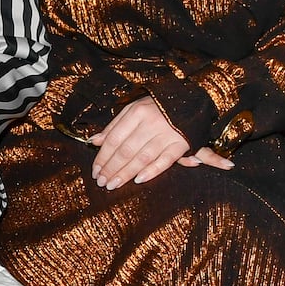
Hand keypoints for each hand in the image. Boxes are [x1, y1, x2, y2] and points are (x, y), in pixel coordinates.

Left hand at [89, 97, 233, 188]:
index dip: (103, 156)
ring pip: (142, 157)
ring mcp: (167, 134)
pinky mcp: (182, 143)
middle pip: (126, 150)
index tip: (95, 170)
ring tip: (113, 184)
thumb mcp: (133, 109)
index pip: (114, 138)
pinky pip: (165, 160)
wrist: (190, 101)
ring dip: (126, 173)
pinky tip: (139, 180)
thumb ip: (114, 126)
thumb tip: (94, 142)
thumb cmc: (156, 107)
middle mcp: (151, 123)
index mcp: (136, 113)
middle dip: (111, 168)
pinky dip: (152, 171)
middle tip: (101, 182)